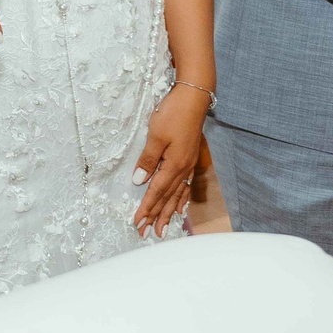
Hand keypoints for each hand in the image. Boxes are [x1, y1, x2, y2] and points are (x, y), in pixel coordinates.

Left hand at [133, 83, 208, 237]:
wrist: (194, 97)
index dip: (146, 209)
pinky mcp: (190, 158)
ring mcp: (188, 164)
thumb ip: (147, 160)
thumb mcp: (155, 135)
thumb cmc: (173, 113)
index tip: (137, 223)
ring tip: (163, 228)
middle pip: (167, 198)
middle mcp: (183, 168)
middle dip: (156, 216)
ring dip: (168, 212)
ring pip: (177, 194)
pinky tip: (180, 208)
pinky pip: (186, 185)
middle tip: (147, 234)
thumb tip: (139, 182)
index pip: (156, 192)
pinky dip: (182, 199)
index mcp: (174, 165)